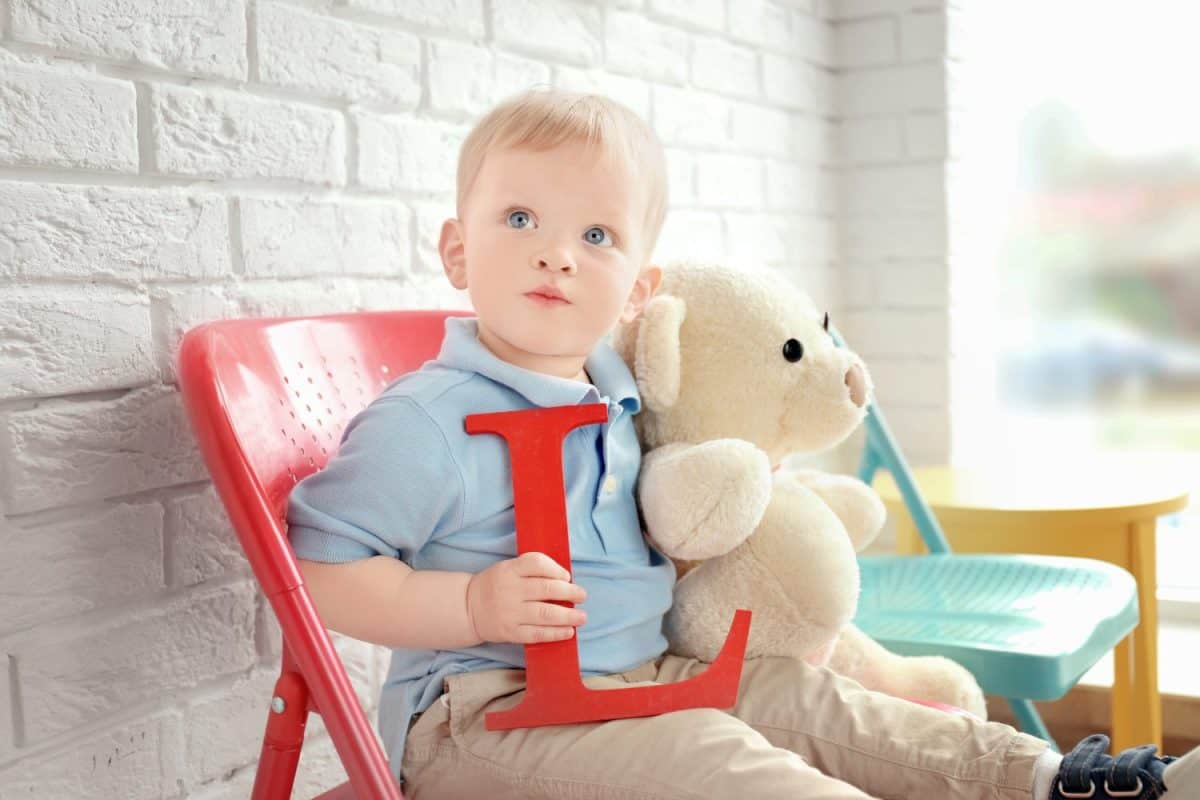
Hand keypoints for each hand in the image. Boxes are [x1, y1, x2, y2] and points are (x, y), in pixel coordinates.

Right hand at [466, 552, 587, 644]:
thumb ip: (531, 571)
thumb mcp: (507, 568)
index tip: (567, 577)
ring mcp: (509, 613)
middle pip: (545, 589)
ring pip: (544, 614)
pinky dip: (554, 633)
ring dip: (567, 616)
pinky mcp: (510, 632)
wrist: (467, 608)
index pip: (536, 563)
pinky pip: (536, 634)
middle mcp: (509, 590)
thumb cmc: (495, 585)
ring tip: (582, 617)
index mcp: (509, 570)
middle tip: (582, 596)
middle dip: (569, 593)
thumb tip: (565, 579)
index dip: (556, 569)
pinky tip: (568, 632)